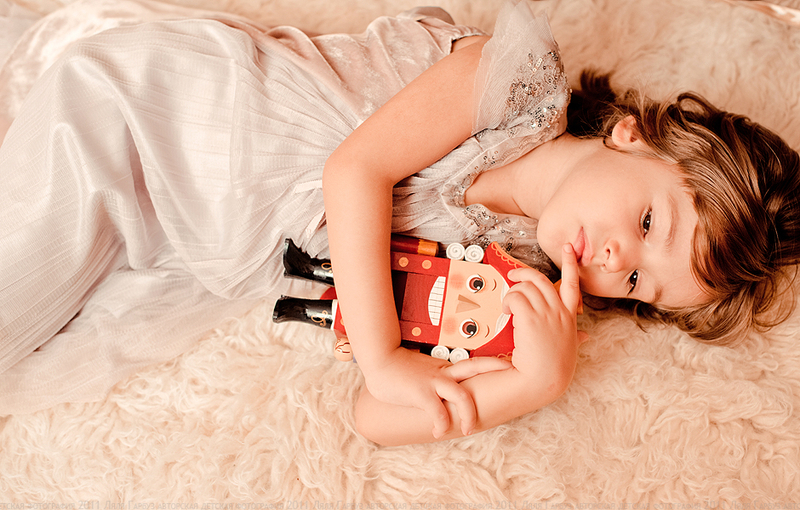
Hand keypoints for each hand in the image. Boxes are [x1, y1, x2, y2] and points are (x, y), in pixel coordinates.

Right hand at [362, 348, 510, 438]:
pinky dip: (441, 424)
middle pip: (476, 368)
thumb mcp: (422, 370)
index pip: (475, 363)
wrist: (379, 358)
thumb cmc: (397, 366)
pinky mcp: (420, 393)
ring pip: (461, 396)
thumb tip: (443, 388)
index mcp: (445, 368)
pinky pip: (436, 411)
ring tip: (467, 430)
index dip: (493, 364)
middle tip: (513, 381)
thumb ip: (434, 377)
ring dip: (469, 415)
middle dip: (495, 369)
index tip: (509, 367)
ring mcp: (433, 382)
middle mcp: (443, 373)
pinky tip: (438, 432)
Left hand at [503, 244, 586, 392]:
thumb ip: (576, 338)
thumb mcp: (570, 349)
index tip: (568, 249)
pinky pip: (516, 297)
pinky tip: (506, 312)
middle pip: (541, 280)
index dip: (570, 263)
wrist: (544, 380)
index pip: (573, 283)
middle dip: (524, 273)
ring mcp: (546, 313)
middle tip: (513, 276)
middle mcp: (559, 311)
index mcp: (569, 316)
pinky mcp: (530, 317)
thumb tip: (584, 337)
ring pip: (526, 287)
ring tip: (508, 307)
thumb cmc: (555, 368)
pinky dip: (508, 301)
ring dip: (513, 293)